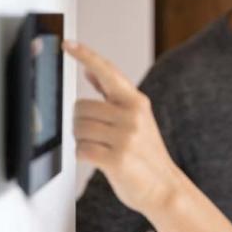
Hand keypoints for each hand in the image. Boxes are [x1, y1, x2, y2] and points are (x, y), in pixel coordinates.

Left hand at [63, 39, 182, 215]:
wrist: (164, 188)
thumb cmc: (146, 153)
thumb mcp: (136, 119)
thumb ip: (112, 95)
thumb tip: (90, 72)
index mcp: (136, 101)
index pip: (107, 71)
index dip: (85, 55)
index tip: (67, 43)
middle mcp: (132, 115)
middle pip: (80, 107)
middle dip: (80, 123)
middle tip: (95, 135)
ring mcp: (126, 137)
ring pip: (78, 129)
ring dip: (82, 140)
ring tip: (100, 148)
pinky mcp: (117, 159)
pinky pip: (81, 150)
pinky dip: (83, 155)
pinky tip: (97, 159)